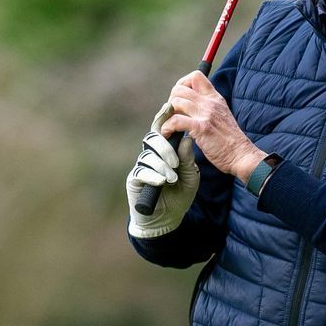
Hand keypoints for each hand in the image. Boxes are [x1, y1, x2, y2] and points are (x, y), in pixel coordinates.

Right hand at [126, 102, 198, 238]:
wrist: (168, 219)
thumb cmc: (180, 195)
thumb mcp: (190, 177)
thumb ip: (188, 159)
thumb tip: (187, 138)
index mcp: (165, 150)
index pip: (163, 129)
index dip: (164, 117)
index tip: (170, 106)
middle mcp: (151, 155)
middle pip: (152, 139)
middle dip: (164, 147)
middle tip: (175, 161)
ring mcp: (142, 166)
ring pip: (148, 155)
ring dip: (161, 165)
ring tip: (172, 178)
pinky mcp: (134, 179)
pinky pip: (141, 171)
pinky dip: (152, 176)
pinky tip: (161, 182)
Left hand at [157, 71, 267, 180]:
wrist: (241, 155)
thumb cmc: (229, 140)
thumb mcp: (221, 116)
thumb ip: (207, 108)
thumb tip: (187, 107)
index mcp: (215, 98)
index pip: (196, 76)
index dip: (182, 84)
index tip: (179, 99)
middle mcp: (210, 103)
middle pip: (180, 88)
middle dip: (170, 100)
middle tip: (171, 115)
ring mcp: (206, 114)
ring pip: (176, 102)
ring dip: (166, 115)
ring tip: (168, 126)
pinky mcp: (201, 128)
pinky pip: (176, 121)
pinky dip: (167, 127)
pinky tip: (168, 134)